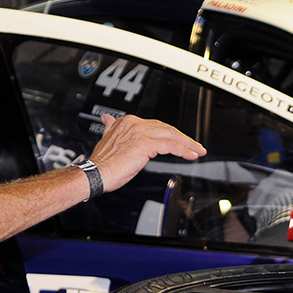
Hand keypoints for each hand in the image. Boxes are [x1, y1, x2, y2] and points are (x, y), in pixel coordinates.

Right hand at [89, 114, 205, 192]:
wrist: (95, 174)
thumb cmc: (102, 163)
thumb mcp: (107, 139)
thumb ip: (112, 127)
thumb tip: (108, 119)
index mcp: (127, 121)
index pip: (156, 125)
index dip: (170, 133)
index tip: (181, 140)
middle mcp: (134, 123)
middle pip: (166, 128)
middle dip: (183, 138)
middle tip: (195, 145)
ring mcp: (140, 132)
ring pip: (172, 135)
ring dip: (188, 144)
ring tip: (198, 151)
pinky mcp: (145, 144)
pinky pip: (171, 146)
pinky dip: (184, 150)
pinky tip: (191, 155)